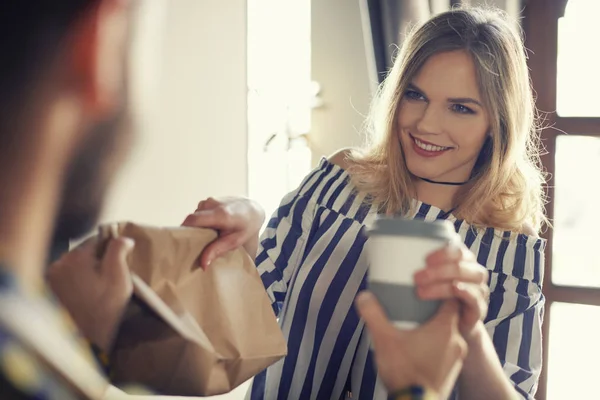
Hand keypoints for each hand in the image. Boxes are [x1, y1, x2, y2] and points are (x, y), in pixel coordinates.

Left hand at [47, 236, 133, 351]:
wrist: (81, 342)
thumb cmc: (103, 310)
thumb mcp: (119, 279)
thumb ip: (119, 252)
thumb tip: (124, 237)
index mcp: (77, 256)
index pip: (97, 239)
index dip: (111, 249)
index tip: (119, 263)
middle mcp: (59, 263)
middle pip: (83, 252)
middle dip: (97, 261)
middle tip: (109, 279)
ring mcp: (50, 277)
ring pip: (73, 265)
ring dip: (85, 271)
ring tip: (96, 290)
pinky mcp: (47, 291)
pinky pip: (65, 278)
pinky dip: (75, 283)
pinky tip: (84, 296)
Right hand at [182, 196, 264, 267]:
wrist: (253, 209)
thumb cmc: (246, 226)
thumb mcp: (235, 241)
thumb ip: (217, 250)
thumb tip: (202, 264)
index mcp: (220, 214)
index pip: (193, 220)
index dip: (184, 230)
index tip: (181, 243)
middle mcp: (212, 203)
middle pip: (191, 219)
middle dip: (191, 231)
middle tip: (194, 245)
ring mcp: (210, 200)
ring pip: (194, 216)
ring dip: (197, 226)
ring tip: (205, 236)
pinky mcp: (209, 199)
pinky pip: (199, 212)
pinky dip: (201, 220)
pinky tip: (210, 227)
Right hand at [356, 292, 466, 397]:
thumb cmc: (405, 373)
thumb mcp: (384, 339)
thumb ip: (373, 315)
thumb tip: (364, 297)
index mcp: (445, 328)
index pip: (452, 300)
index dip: (440, 293)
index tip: (428, 291)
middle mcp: (457, 342)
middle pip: (449, 318)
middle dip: (433, 313)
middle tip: (416, 309)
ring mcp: (456, 359)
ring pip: (448, 337)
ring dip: (434, 333)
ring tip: (415, 331)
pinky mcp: (451, 373)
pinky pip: (446, 353)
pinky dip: (435, 349)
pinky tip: (418, 352)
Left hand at [413, 244, 489, 338]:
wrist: (456, 327)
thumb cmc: (439, 299)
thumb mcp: (429, 281)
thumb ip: (420, 268)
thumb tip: (391, 256)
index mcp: (462, 261)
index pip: (457, 250)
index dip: (442, 253)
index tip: (424, 259)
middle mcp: (473, 273)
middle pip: (460, 265)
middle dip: (437, 271)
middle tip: (416, 278)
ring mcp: (478, 290)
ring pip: (466, 281)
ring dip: (442, 285)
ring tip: (421, 292)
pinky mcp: (478, 308)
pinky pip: (475, 298)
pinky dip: (464, 292)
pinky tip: (453, 290)